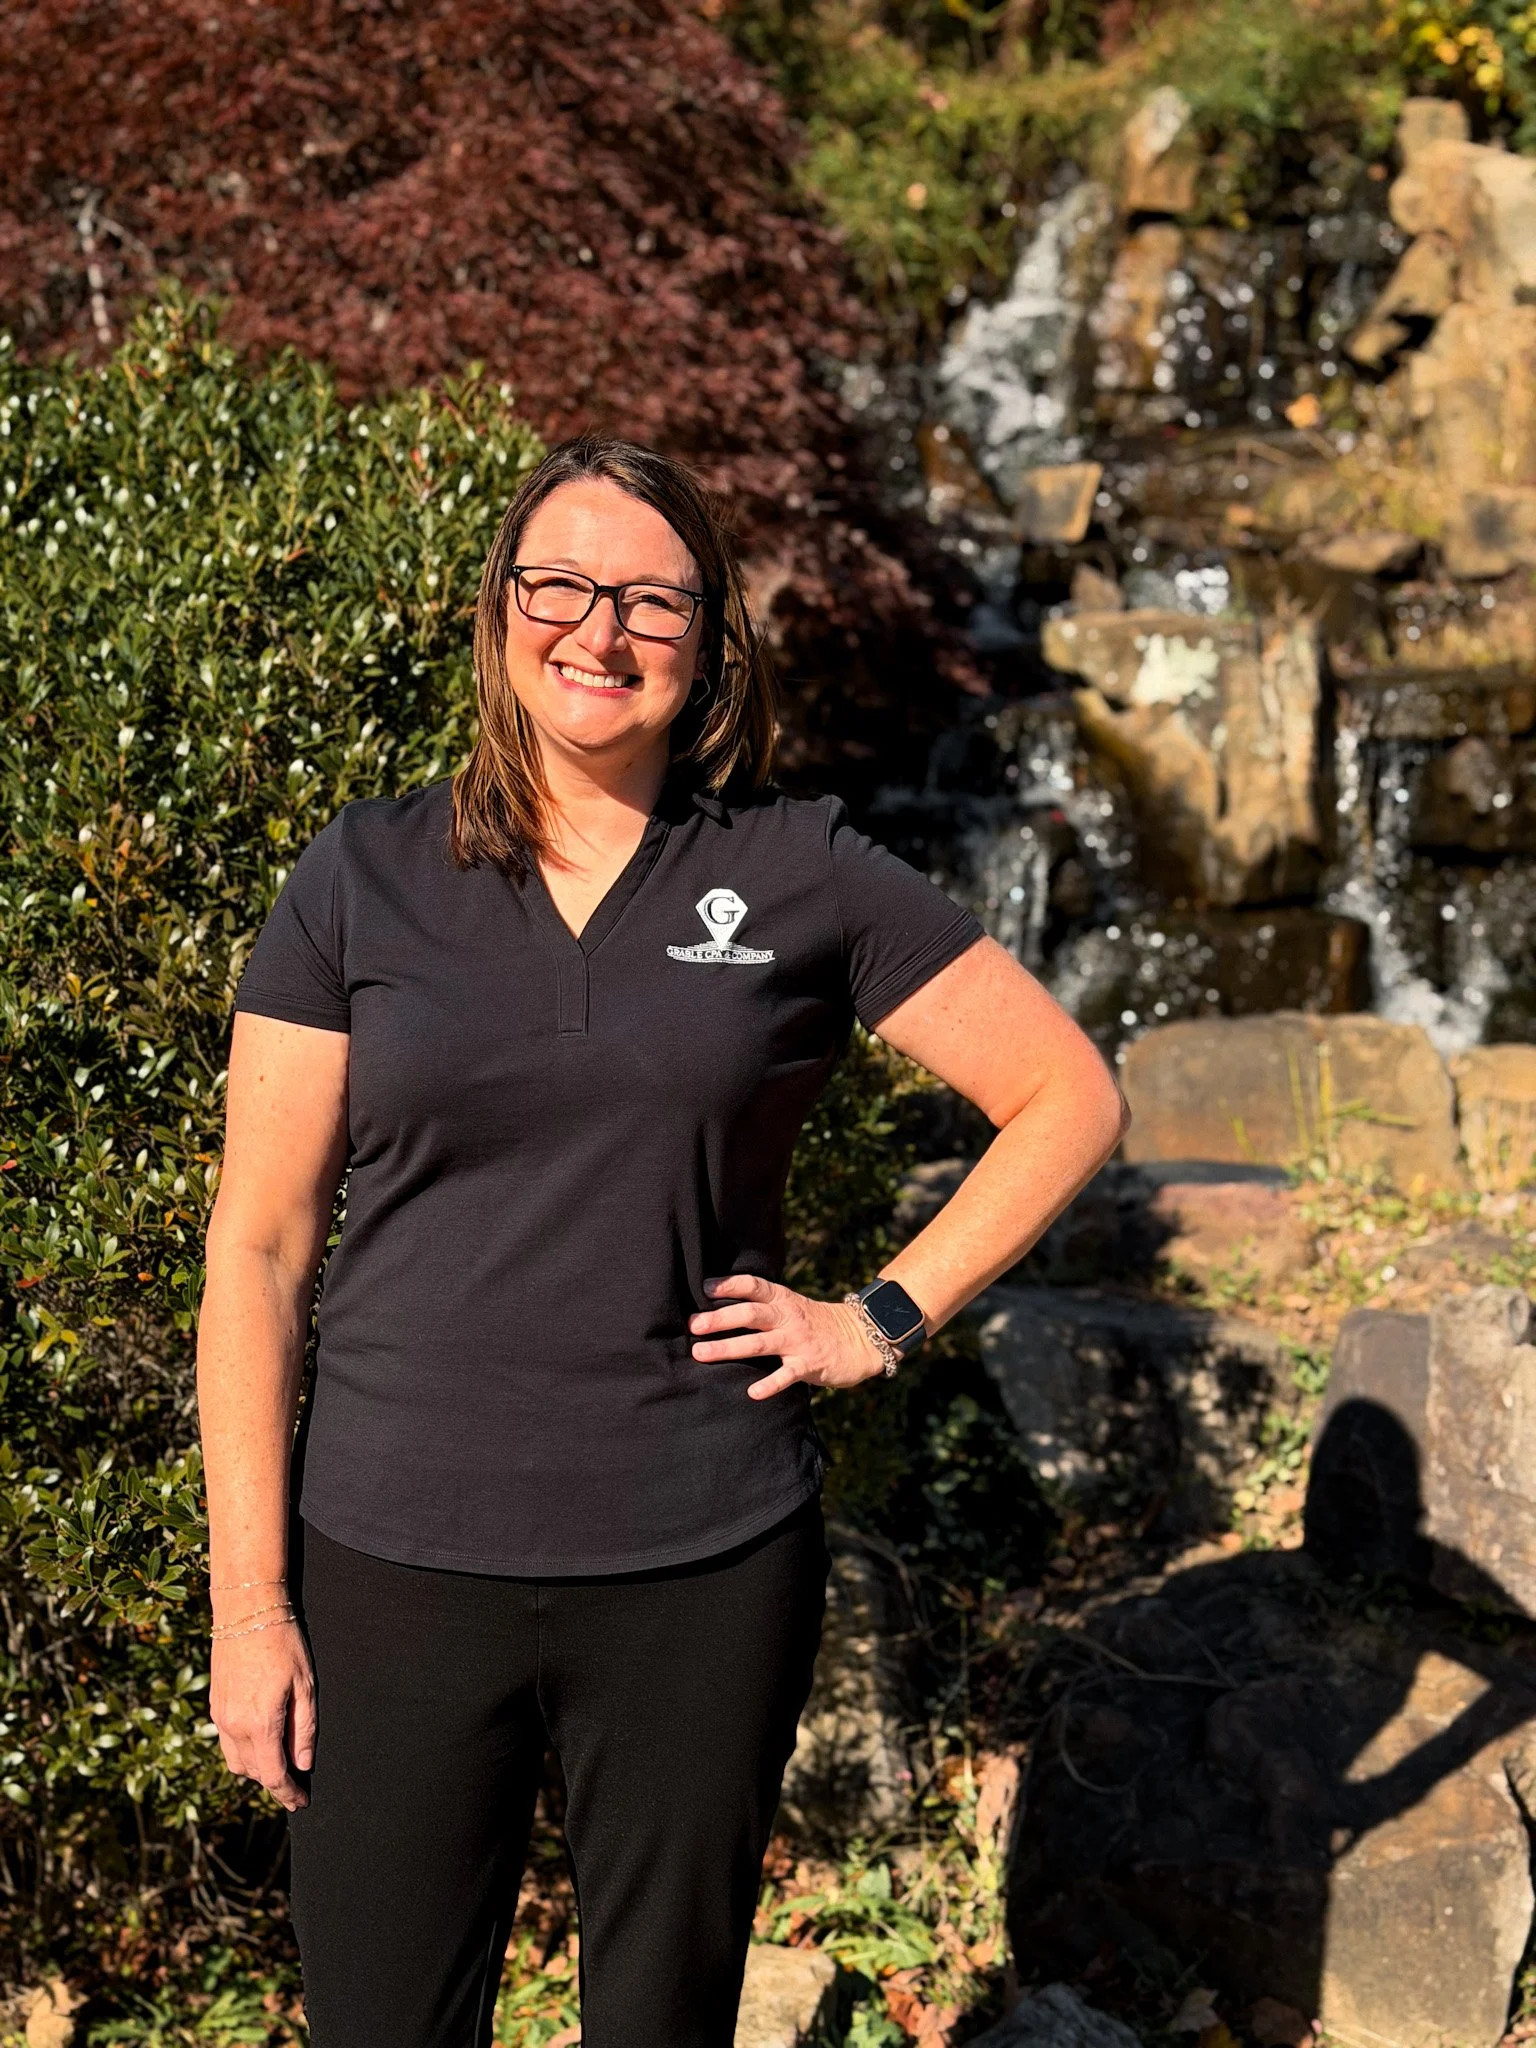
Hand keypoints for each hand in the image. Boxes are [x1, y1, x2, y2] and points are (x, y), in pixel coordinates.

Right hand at [209, 1619, 315, 1811]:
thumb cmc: (283, 1643)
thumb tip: (304, 1764)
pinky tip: (260, 1739)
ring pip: (236, 1761)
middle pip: (253, 1772)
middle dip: (274, 1782)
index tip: (301, 1803)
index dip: (288, 1794)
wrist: (246, 1611)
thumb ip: (304, 1729)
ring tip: (279, 1761)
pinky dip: (243, 1750)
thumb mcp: (306, 1685)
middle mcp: (234, 1726)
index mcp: (260, 1723)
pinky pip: (226, 1742)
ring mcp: (220, 1717)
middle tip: (296, 1784)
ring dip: (257, 1768)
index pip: (274, 1776)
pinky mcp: (214, 1706)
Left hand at [688, 1273, 890, 1400]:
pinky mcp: (809, 1364)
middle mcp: (789, 1317)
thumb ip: (765, 1306)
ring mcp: (798, 1341)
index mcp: (783, 1300)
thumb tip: (721, 1308)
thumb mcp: (793, 1306)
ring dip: (729, 1348)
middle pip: (750, 1314)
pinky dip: (770, 1384)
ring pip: (760, 1344)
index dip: (729, 1285)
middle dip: (720, 1319)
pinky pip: (787, 1375)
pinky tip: (752, 1393)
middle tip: (693, 1325)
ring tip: (701, 1354)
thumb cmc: (816, 1323)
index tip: (704, 1288)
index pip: (754, 1286)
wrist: (861, 1338)